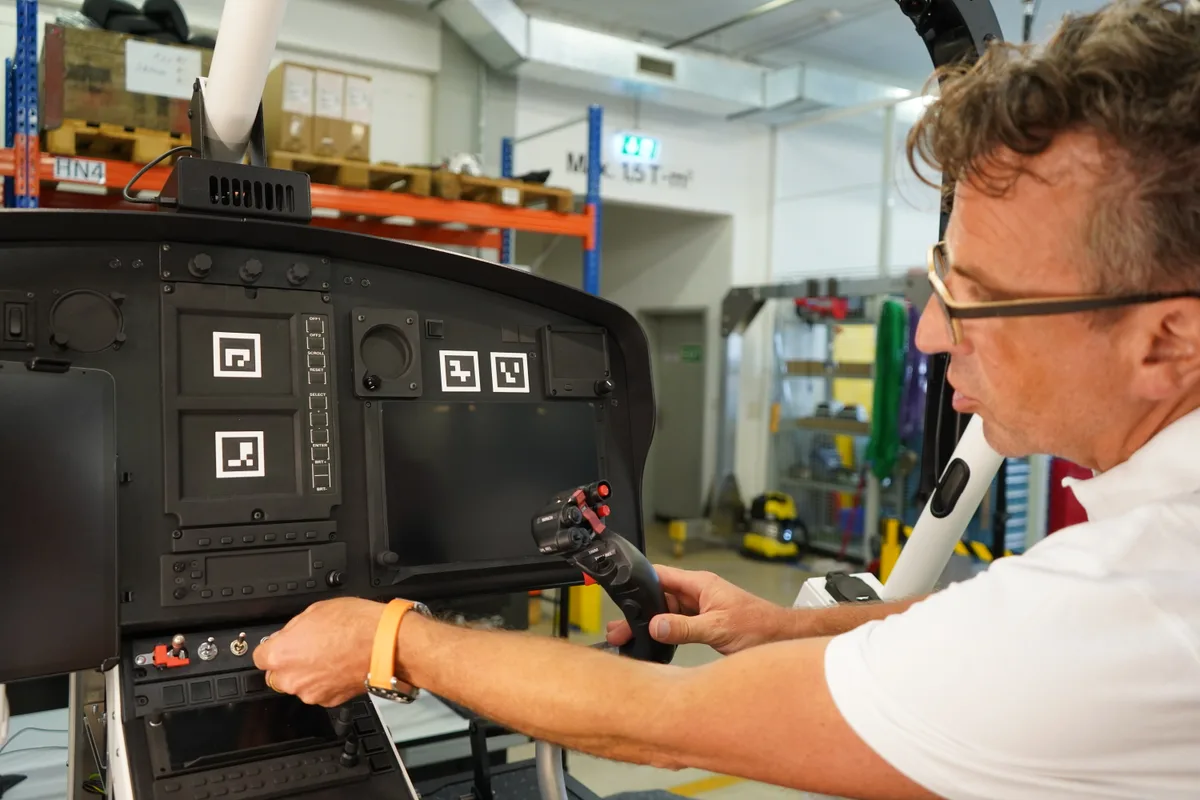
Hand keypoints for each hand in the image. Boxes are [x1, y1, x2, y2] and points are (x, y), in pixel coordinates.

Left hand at [252, 597, 385, 706]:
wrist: (385, 645)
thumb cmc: (355, 624)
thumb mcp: (316, 610)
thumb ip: (295, 628)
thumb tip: (291, 634)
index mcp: (280, 654)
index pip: (259, 657)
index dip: (273, 647)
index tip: (283, 643)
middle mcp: (291, 679)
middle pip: (278, 675)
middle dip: (290, 663)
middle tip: (309, 647)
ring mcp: (310, 693)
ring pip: (300, 685)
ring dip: (309, 674)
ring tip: (330, 655)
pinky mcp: (330, 701)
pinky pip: (320, 692)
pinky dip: (326, 682)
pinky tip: (340, 665)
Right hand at [605, 565, 789, 654]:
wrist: (783, 639)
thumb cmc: (759, 627)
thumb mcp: (718, 628)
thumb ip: (685, 627)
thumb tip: (654, 626)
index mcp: (700, 584)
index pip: (661, 575)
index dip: (639, 582)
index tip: (619, 594)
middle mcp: (698, 593)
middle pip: (660, 597)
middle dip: (639, 611)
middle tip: (617, 630)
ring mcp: (701, 609)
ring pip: (667, 613)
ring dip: (649, 624)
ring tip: (626, 639)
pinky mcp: (705, 624)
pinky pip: (678, 625)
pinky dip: (664, 634)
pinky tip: (652, 645)